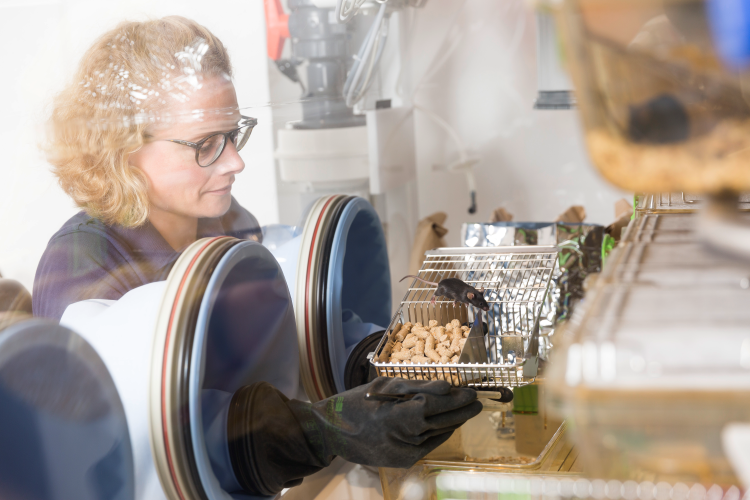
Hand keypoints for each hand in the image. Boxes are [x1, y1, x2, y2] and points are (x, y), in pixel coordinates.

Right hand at [288, 376, 482, 467]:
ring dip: (454, 421)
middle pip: (441, 421)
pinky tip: (448, 425)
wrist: (332, 432)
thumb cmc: (357, 403)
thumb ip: (414, 388)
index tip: (471, 391)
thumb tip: (445, 388)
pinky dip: (440, 435)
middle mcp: (401, 436)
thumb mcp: (383, 388)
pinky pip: (429, 446)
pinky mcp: (402, 461)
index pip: (435, 404)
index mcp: (395, 414)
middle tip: (476, 401)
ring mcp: (403, 452)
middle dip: (461, 410)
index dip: (456, 398)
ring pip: (437, 434)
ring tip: (465, 411)